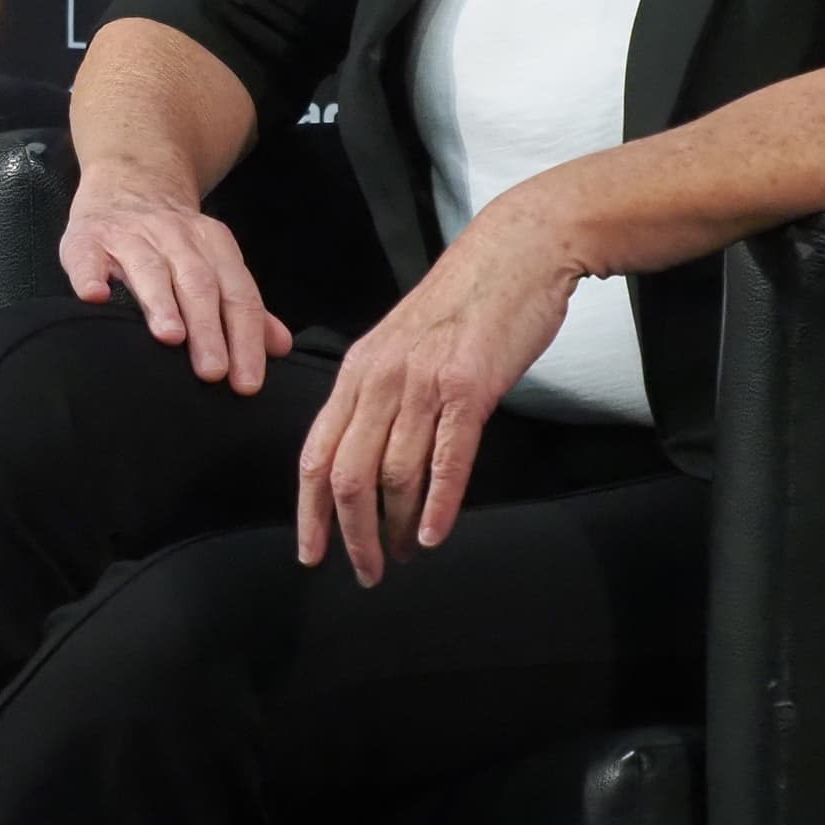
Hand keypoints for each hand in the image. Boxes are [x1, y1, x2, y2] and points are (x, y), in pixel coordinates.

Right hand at [59, 174, 291, 392]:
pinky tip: (95, 296)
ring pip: (149, 268)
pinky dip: (90, 274)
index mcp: (213, 246)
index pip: (237, 294)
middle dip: (207, 328)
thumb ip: (243, 306)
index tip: (246, 381)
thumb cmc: (173, 240)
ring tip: (170, 337)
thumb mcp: (215, 262)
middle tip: (212, 371)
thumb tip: (280, 347)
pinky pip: (88, 255)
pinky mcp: (86, 236)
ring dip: (160, 302)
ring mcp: (129, 234)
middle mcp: (175, 237)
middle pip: (197, 283)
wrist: (129, 182)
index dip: (245, 338)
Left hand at [294, 185, 584, 582]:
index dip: (310, 511)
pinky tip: (433, 535)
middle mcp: (380, 378)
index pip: (316, 453)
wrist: (513, 253)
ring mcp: (424, 383)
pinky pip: (446, 458)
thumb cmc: (461, 303)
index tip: (313, 552)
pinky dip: (438, 504)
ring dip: (395, 528)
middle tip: (365, 572)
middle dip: (351, 534)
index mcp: (358, 371)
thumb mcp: (400, 344)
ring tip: (403, 556)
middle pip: (347, 475)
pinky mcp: (469, 387)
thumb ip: (379, 394)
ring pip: (394, 474)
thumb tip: (365, 454)